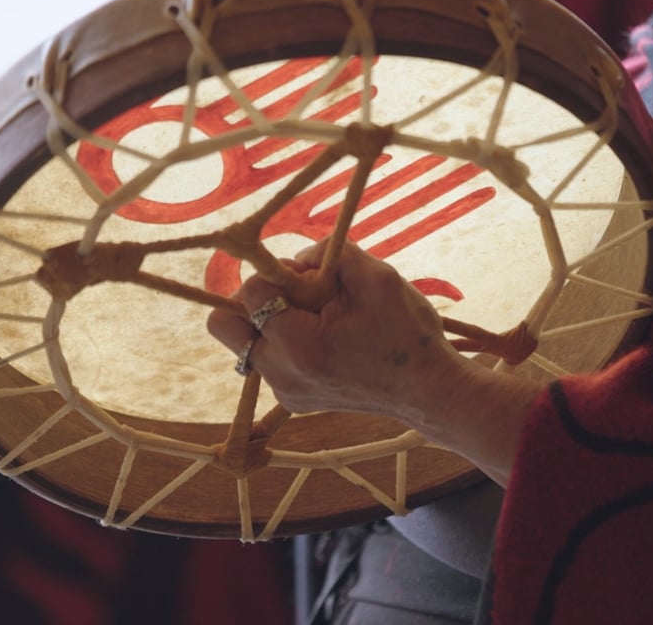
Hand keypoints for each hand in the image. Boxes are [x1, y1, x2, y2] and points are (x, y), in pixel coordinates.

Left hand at [206, 240, 541, 485]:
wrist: (428, 391)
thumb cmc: (408, 332)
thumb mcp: (379, 277)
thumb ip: (331, 252)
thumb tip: (298, 258)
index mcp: (299, 345)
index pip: (250, 290)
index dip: (279, 273)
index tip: (312, 279)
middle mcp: (281, 373)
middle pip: (223, 324)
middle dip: (252, 299)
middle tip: (294, 297)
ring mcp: (283, 391)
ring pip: (243, 341)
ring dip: (270, 321)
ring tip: (317, 320)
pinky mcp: (292, 399)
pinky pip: (265, 359)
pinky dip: (284, 342)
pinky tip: (325, 341)